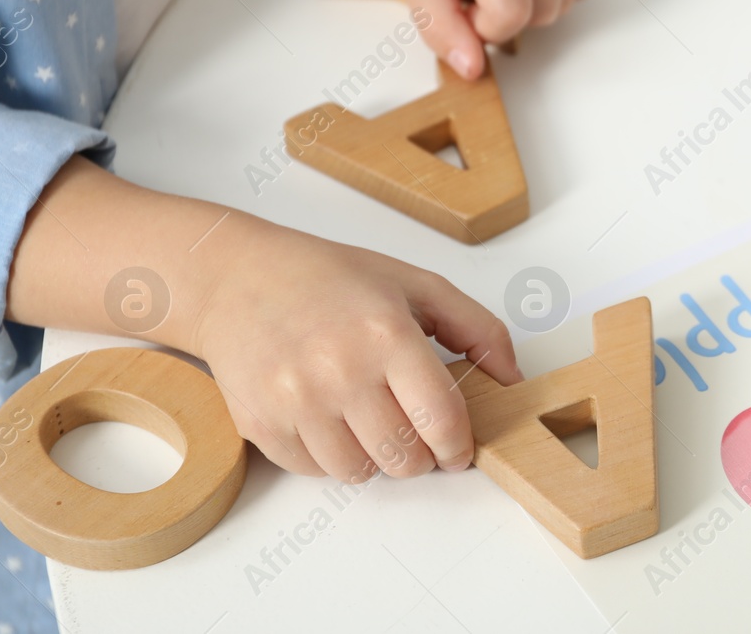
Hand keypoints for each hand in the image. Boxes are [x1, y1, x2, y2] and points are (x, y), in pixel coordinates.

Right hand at [189, 221, 521, 482]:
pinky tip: (331, 420)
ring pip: (360, 472)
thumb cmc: (331, 280)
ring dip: (376, 459)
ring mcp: (296, 401)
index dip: (459, 445)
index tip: (459, 450)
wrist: (238, 280)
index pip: (441, 418)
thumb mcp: (416, 284)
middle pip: (404, 456)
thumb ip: (476, 328)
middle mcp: (340, 370)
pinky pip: (315, 471)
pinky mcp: (261, 423)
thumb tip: (512, 377)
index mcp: (387, 333)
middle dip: (421, 457)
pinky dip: (331, 457)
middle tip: (417, 437)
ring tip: (370, 421)